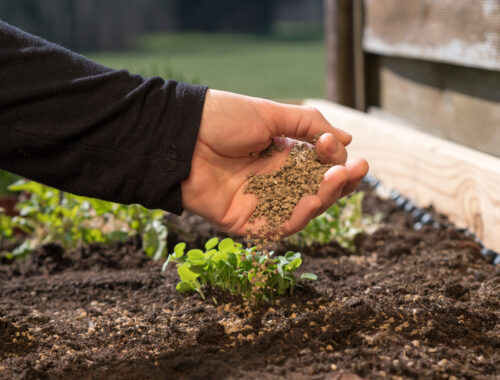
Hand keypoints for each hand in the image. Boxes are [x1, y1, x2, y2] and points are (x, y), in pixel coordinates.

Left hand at [181, 89, 367, 236]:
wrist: (181, 134)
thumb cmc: (223, 119)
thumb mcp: (271, 114)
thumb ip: (310, 125)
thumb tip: (349, 139)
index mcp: (283, 156)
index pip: (321, 167)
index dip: (336, 160)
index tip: (336, 146)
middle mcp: (275, 181)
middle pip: (317, 192)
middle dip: (340, 182)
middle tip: (355, 170)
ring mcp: (261, 203)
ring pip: (303, 211)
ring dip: (324, 198)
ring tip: (335, 180)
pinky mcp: (244, 222)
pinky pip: (276, 228)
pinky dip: (297, 218)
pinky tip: (311, 201)